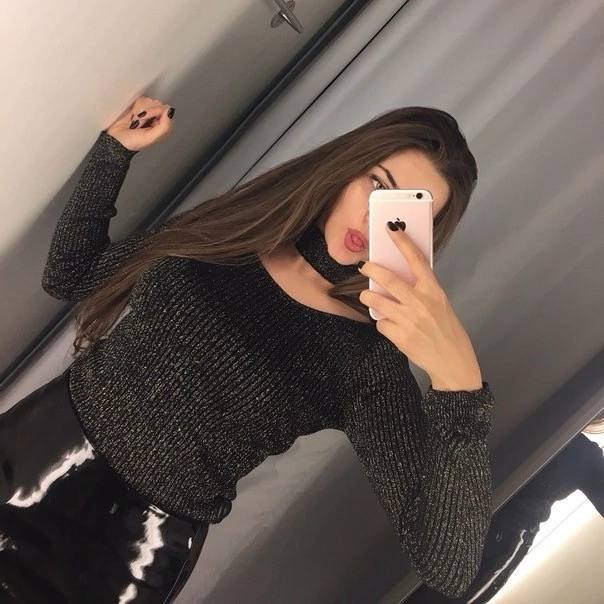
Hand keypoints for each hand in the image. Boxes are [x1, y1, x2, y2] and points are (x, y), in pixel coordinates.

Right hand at [105, 95, 174, 152]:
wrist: (116, 139)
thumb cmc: (131, 142)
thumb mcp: (150, 138)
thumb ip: (164, 127)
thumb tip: (169, 112)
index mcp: (163, 127)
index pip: (165, 109)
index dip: (154, 111)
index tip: (146, 119)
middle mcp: (158, 119)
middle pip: (157, 103)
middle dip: (145, 112)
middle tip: (139, 123)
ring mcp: (149, 112)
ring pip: (148, 101)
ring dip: (139, 110)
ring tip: (135, 121)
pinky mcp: (140, 108)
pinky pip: (141, 100)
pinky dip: (135, 107)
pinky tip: (133, 117)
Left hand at [357, 221, 482, 389]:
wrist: (453, 362)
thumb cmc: (447, 330)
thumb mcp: (440, 304)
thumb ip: (421, 292)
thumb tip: (396, 279)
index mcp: (434, 291)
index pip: (416, 260)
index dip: (403, 242)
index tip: (391, 229)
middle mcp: (421, 302)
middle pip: (388, 279)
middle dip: (371, 270)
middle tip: (363, 266)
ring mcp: (409, 320)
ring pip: (376, 301)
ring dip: (368, 298)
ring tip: (368, 298)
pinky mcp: (400, 337)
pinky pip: (381, 323)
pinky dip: (383, 323)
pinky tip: (392, 327)